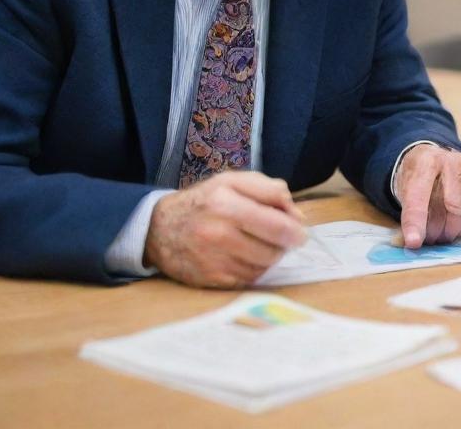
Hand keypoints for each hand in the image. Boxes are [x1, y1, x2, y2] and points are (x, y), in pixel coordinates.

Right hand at [144, 171, 306, 287]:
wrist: (159, 229)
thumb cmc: (204, 201)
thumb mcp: (233, 181)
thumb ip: (269, 190)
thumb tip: (296, 215)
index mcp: (226, 202)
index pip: (275, 224)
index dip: (295, 230)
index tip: (301, 232)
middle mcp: (218, 233)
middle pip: (273, 249)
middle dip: (285, 245)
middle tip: (286, 239)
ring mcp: (213, 260)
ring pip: (263, 266)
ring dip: (270, 257)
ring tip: (263, 244)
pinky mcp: (210, 280)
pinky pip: (248, 279)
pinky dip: (255, 269)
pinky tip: (247, 256)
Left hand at [395, 145, 460, 248]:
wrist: (432, 158)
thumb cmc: (418, 177)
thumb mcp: (404, 190)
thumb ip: (409, 215)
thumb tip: (414, 243)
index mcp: (424, 162)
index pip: (420, 196)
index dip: (416, 222)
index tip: (414, 242)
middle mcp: (450, 160)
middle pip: (451, 206)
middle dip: (439, 230)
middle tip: (431, 239)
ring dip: (454, 228)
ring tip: (443, 230)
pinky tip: (459, 215)